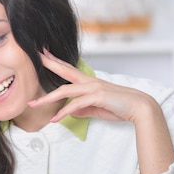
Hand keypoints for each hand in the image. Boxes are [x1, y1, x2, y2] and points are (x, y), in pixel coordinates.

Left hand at [28, 49, 157, 124]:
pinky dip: (64, 112)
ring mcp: (93, 87)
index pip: (69, 69)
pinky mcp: (97, 97)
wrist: (139, 108)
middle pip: (64, 70)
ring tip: (34, 104)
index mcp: (89, 82)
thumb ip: (83, 109)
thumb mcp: (97, 108)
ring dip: (47, 98)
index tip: (44, 54)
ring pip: (65, 90)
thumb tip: (71, 112)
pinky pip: (76, 105)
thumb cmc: (120, 107)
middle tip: (35, 56)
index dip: (56, 62)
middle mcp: (90, 81)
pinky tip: (55, 119)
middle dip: (49, 63)